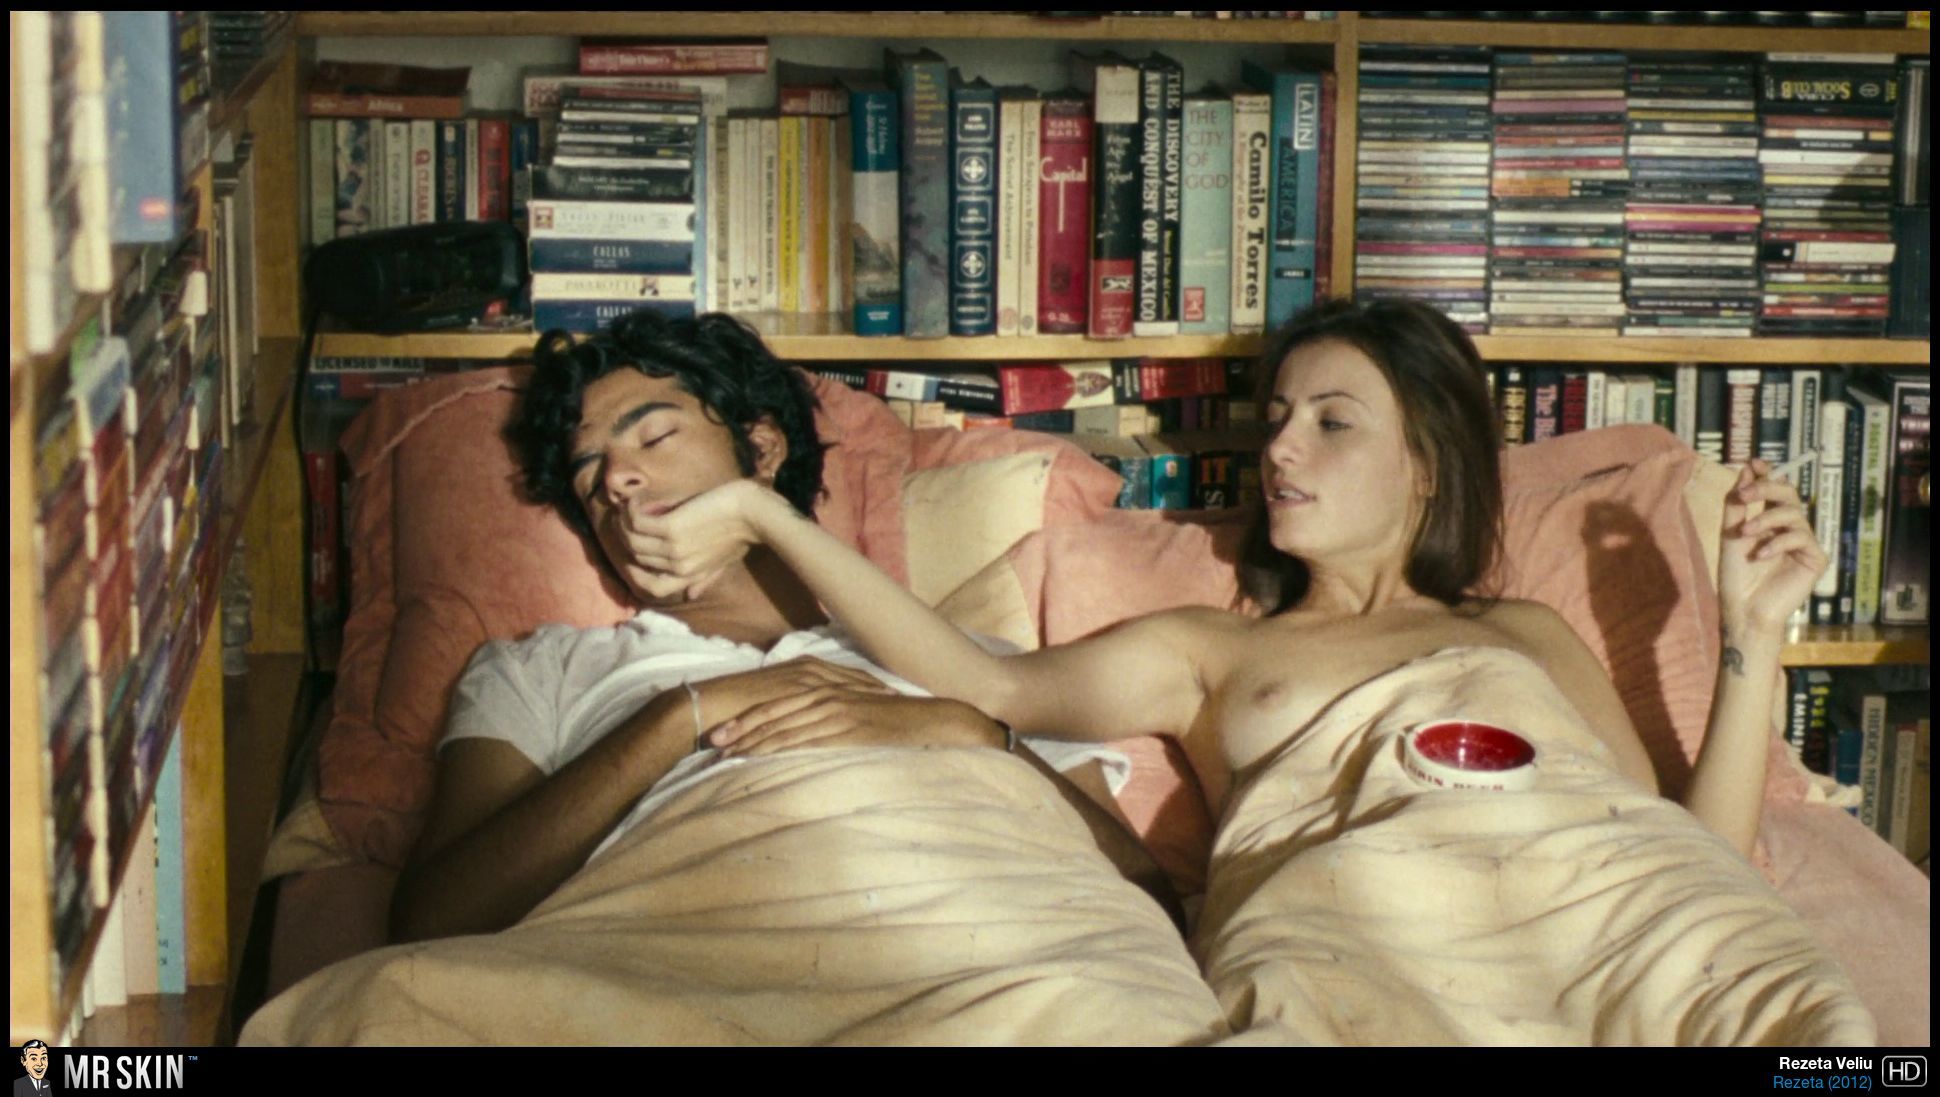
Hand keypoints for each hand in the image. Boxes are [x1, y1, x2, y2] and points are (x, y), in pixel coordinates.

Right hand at [612, 479, 785, 601]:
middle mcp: (677, 566)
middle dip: (626, 537)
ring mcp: (673, 548)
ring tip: (627, 509)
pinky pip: (637, 522)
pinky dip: (631, 511)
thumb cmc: (743, 534)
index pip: (652, 588)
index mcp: (689, 576)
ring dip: (623, 522)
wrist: (754, 514)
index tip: (629, 554)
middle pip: (638, 556)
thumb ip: (705, 578)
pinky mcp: (671, 527)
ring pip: (632, 539)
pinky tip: (634, 502)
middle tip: (625, 519)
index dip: (635, 574)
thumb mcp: (723, 562)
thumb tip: (691, 594)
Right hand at [689, 657, 898, 733]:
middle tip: (909, 700)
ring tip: (899, 707)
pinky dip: (853, 704)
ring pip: (849, 687)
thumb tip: (818, 712)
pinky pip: (831, 698)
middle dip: (882, 690)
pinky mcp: (794, 691)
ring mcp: (803, 679)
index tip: (896, 695)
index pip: (849, 677)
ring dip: (874, 697)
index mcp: (807, 669)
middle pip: (856, 679)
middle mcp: (809, 670)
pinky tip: (871, 714)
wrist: (712, 704)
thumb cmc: (741, 706)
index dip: (873, 686)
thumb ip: (799, 701)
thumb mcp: (778, 699)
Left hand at [708, 692, 1003, 757]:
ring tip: (730, 757)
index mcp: (827, 690)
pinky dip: (783, 748)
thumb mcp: (860, 717)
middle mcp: (828, 695)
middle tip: (713, 744)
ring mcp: (838, 710)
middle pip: (774, 712)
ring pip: (786, 726)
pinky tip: (766, 760)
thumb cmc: (898, 724)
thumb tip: (809, 737)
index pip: (778, 704)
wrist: (933, 721)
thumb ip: (833, 722)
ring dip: (755, 741)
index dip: (749, 718)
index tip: (723, 732)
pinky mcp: (849, 728)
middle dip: (742, 729)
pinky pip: (809, 739)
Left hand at [1718, 459, 1827, 634]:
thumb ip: (1737, 504)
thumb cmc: (1735, 575)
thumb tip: (1745, 469)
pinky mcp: (1815, 559)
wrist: (1742, 609)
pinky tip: (1760, 555)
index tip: (1753, 462)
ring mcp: (1804, 543)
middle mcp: (1790, 528)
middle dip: (1767, 488)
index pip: (1775, 490)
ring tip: (1744, 534)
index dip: (1767, 473)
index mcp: (1770, 521)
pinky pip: (1801, 538)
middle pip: (1788, 494)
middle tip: (1745, 494)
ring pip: (1793, 514)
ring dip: (1765, 520)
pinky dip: (1778, 542)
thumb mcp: (1731, 533)